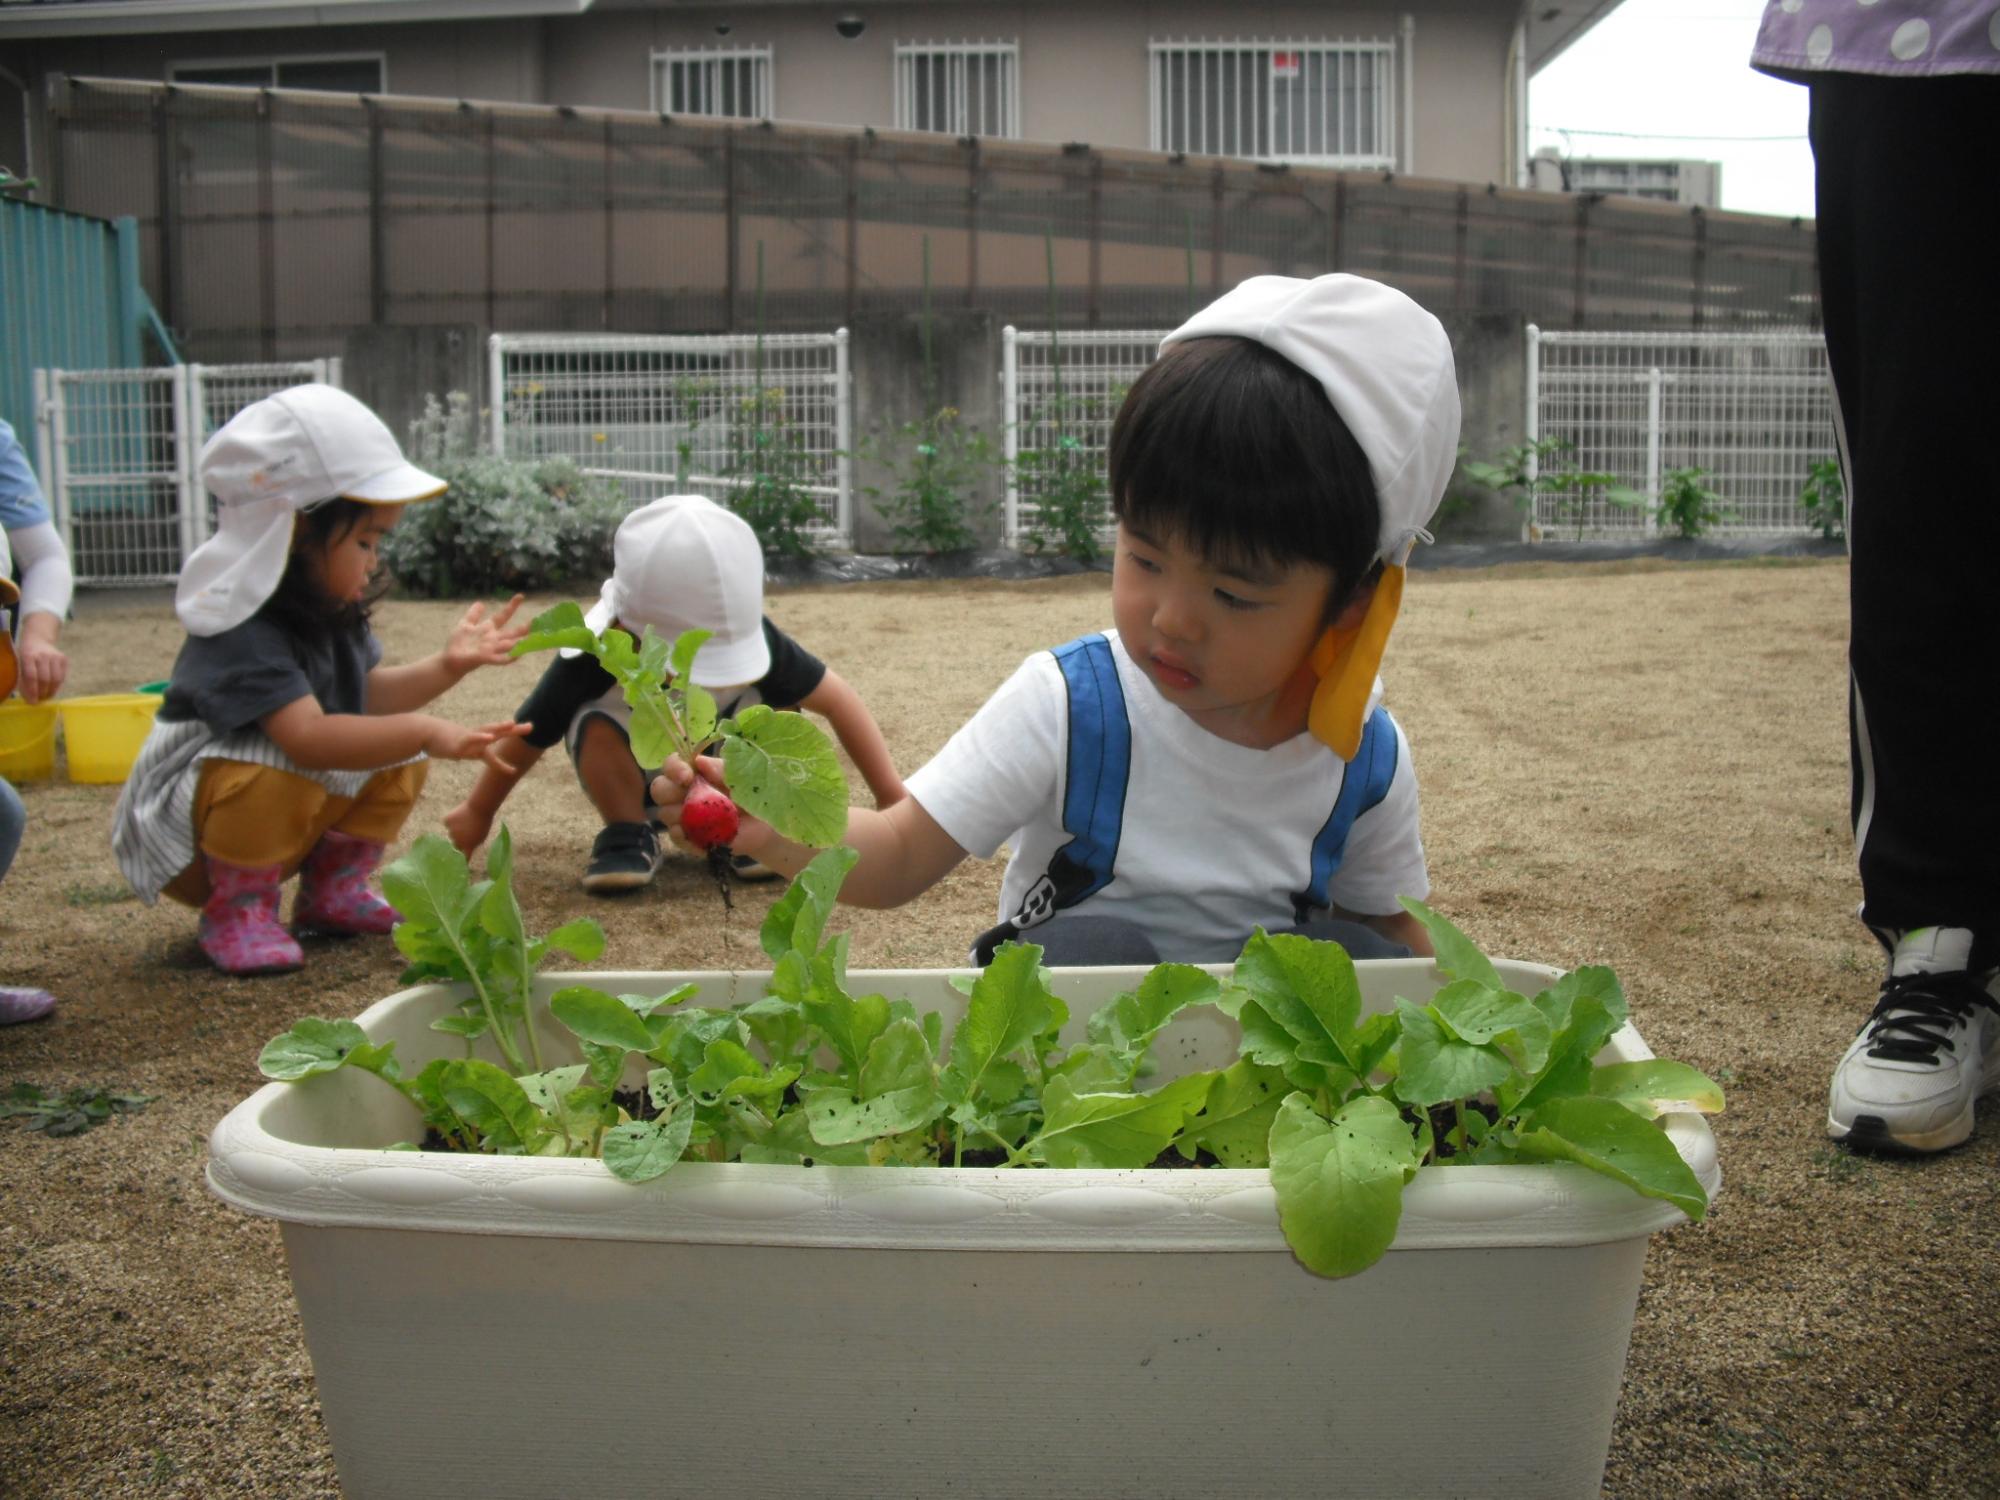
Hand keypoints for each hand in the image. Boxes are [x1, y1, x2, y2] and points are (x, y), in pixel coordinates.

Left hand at [16, 634, 66, 705]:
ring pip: (56, 679)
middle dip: (42, 693)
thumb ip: (24, 679)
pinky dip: (57, 685)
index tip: (32, 702)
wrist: (38, 640)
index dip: (32, 691)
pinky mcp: (64, 658)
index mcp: (28, 656)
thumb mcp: (21, 664)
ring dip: (51, 691)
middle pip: (45, 679)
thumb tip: (30, 698)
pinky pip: (62, 676)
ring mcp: (55, 656)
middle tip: (40, 700)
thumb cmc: (26, 656)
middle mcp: (43, 655)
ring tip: (46, 696)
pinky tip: (52, 688)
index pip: (31, 676)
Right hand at [423, 717, 531, 763]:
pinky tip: (489, 738)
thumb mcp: (457, 748)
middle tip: (531, 726)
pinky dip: (479, 738)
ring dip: (498, 729)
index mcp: (478, 738)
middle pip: (497, 732)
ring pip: (485, 733)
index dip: (512, 732)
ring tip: (512, 724)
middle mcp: (475, 737)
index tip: (529, 728)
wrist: (423, 733)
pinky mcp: (456, 744)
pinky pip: (470, 740)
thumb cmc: (440, 740)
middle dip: (514, 730)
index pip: (498, 735)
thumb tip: (465, 757)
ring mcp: (466, 739)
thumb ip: (464, 752)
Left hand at [441, 595, 528, 676]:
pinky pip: (499, 658)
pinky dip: (508, 658)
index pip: (503, 616)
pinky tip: (517, 656)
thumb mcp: (465, 624)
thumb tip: (481, 603)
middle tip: (537, 622)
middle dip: (524, 628)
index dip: (512, 606)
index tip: (521, 596)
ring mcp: (490, 649)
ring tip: (532, 639)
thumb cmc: (458, 643)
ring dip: (519, 642)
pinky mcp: (484, 658)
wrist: (450, 660)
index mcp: (488, 629)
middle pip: (511, 633)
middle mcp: (493, 639)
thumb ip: (473, 614)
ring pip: (508, 645)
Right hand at [442, 800, 493, 857]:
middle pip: (455, 845)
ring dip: (455, 830)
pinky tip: (458, 815)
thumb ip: (472, 844)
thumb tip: (465, 849)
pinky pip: (447, 823)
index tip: (462, 859)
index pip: (463, 858)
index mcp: (468, 847)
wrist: (480, 808)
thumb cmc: (484, 822)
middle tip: (465, 832)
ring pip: (451, 833)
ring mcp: (451, 832)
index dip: (463, 858)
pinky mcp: (446, 822)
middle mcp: (457, 842)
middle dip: (459, 840)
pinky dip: (451, 820)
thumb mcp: (481, 837)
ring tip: (464, 821)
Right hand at [651, 754, 767, 854]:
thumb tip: (699, 761)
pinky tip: (698, 837)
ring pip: (665, 813)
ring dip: (681, 814)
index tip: (688, 776)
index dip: (673, 769)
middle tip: (690, 795)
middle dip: (670, 791)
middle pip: (659, 789)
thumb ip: (720, 768)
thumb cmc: (750, 793)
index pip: (670, 765)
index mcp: (693, 773)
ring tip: (706, 816)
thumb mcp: (739, 776)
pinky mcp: (690, 838)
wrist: (764, 823)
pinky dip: (686, 838)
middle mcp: (682, 793)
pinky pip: (677, 839)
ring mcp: (683, 816)